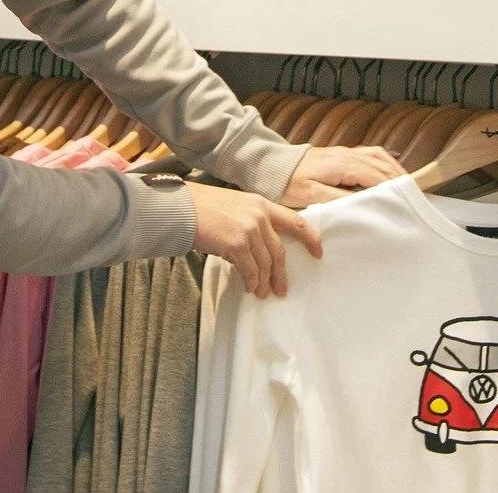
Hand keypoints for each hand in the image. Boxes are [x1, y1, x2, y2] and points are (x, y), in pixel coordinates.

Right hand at [188, 181, 322, 299]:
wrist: (179, 208)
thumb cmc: (201, 208)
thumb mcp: (235, 206)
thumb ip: (252, 222)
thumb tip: (259, 250)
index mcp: (262, 204)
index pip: (295, 221)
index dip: (311, 237)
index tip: (318, 252)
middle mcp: (259, 216)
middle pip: (279, 250)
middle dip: (282, 273)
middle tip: (282, 290)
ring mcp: (249, 229)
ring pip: (265, 263)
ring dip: (264, 282)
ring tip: (262, 293)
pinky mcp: (236, 244)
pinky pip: (250, 269)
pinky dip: (251, 281)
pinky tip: (249, 288)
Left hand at [280, 145, 407, 207]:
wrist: (272, 166)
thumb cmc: (288, 183)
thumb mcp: (311, 196)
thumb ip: (338, 199)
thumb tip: (362, 203)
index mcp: (342, 165)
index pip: (376, 176)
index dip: (393, 187)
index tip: (407, 199)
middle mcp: (347, 155)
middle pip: (381, 165)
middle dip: (399, 179)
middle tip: (414, 194)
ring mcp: (344, 152)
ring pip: (378, 156)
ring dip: (393, 168)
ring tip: (406, 183)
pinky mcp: (340, 154)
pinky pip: (369, 153)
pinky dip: (384, 159)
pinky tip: (391, 164)